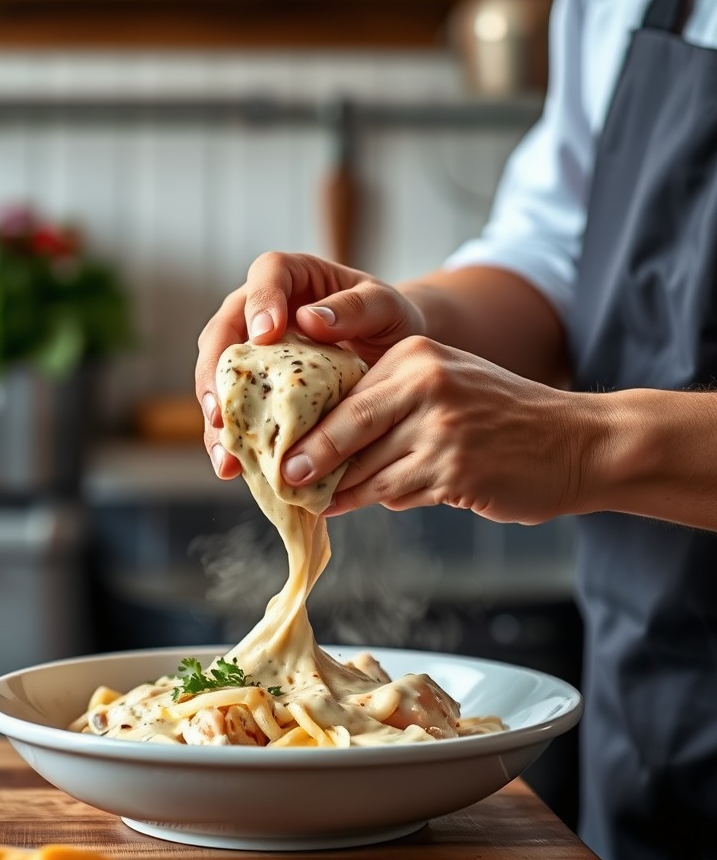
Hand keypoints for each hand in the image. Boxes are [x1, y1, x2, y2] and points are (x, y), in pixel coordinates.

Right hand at [195, 251, 425, 477]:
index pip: (266, 275)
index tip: (265, 335)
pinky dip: (231, 439)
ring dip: (216, 416)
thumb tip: (310, 320)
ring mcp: (250, 351)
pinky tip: (235, 468)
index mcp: (291, 276)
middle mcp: (258, 310)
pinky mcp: (254, 387)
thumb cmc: (388, 321)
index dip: (259, 302)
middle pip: (222, 331)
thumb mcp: (385, 308)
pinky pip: (234, 410)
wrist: (390, 352)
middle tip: (222, 407)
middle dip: (215, 373)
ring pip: (216, 376)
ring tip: (225, 453)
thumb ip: (356, 308)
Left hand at [281, 335, 594, 524]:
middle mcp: (426, 385)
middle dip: (310, 459)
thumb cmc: (503, 416)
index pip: (346, 393)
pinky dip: (382, 501)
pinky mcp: (455, 472)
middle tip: (285, 479)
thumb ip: (391, 402)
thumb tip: (328, 442)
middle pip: (347, 429)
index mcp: (416, 356)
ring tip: (319, 500)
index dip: (310, 425)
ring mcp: (441, 430)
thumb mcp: (446, 382)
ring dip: (344, 490)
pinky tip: (370, 503)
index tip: (282, 446)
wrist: (578, 442)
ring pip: (369, 470)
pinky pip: (400, 494)